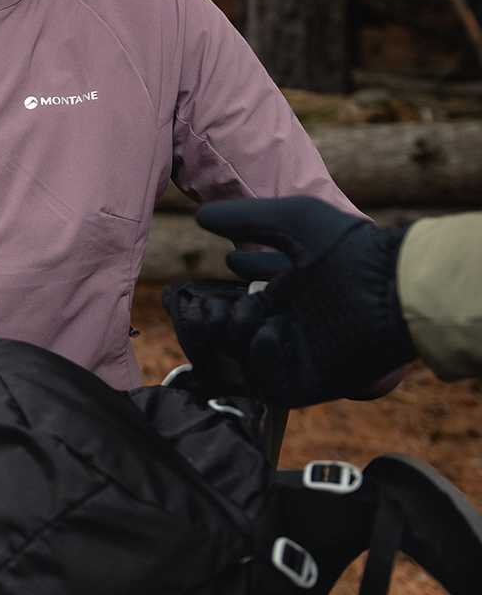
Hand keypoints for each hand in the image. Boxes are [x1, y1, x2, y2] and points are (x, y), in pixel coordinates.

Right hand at [173, 196, 415, 407]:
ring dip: (239, 333)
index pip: (254, 290)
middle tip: (215, 305)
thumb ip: (244, 216)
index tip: (230, 261)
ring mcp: (302, 352)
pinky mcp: (311, 379)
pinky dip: (262, 357)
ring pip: (248, 353)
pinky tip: (271, 330)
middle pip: (242, 326)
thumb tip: (199, 215)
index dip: (238, 278)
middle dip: (223, 316)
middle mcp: (297, 320)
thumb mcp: (293, 218)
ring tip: (243, 314)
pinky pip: (271, 379)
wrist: (394, 288)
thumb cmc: (349, 248)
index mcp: (296, 287)